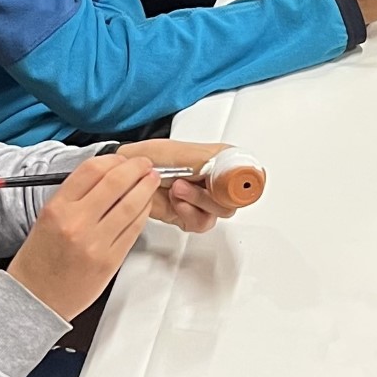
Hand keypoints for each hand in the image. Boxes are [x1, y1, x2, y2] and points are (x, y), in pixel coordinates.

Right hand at [5, 154, 159, 317]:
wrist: (36, 298)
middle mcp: (76, 223)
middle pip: (116, 182)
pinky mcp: (111, 260)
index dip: (114, 159)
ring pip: (131, 205)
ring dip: (146, 188)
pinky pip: (134, 229)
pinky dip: (143, 213)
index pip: (92, 169)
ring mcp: (96, 243)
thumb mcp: (46, 218)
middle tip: (144, 164)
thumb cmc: (40, 260)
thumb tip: (106, 175)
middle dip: (136, 168)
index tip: (122, 158)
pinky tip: (145, 205)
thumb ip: (75, 196)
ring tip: (151, 180)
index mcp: (57, 208)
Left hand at [114, 140, 237, 231]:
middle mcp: (216, 180)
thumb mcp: (182, 153)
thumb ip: (211, 161)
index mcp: (220, 159)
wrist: (129, 175)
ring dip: (195, 203)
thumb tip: (235, 170)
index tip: (224, 186)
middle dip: (208, 195)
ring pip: (219, 213)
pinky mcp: (192, 215)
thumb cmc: (150, 157)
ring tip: (177, 190)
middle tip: (185, 184)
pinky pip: (202, 224)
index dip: (240, 184)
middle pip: (234, 199)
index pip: (247, 175)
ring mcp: (205, 199)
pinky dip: (187, 214)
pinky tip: (176, 202)